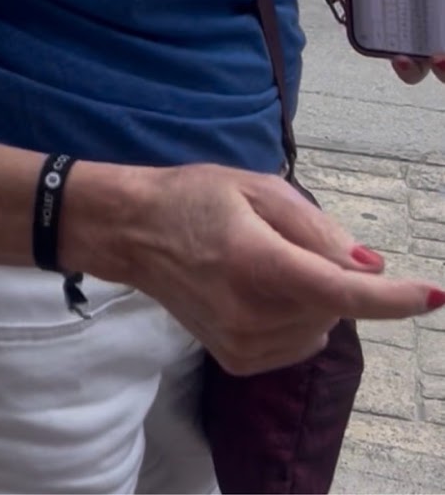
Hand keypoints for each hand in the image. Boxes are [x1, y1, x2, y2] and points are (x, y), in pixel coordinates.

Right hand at [65, 162, 443, 375]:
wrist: (134, 233)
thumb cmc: (194, 198)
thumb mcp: (257, 188)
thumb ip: (316, 227)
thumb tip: (369, 266)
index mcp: (258, 263)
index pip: (340, 292)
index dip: (393, 298)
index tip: (433, 295)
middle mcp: (252, 314)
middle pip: (333, 306)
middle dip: (330, 275)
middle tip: (283, 240)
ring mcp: (242, 345)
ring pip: (320, 328)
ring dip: (313, 299)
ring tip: (263, 262)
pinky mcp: (237, 361)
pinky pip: (298, 344)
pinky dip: (297, 319)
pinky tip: (259, 291)